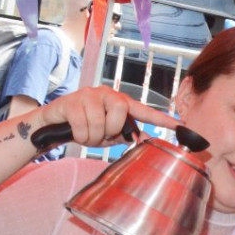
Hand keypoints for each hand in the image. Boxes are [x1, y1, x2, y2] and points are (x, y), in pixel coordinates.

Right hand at [36, 85, 178, 147]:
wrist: (52, 124)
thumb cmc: (85, 128)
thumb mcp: (108, 134)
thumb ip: (125, 134)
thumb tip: (147, 140)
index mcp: (120, 103)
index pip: (144, 110)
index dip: (162, 119)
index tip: (181, 126)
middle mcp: (107, 94)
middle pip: (121, 113)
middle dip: (110, 130)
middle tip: (99, 135)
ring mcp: (89, 95)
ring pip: (101, 122)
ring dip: (92, 136)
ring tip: (85, 134)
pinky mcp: (72, 100)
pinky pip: (83, 125)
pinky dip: (80, 135)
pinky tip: (75, 132)